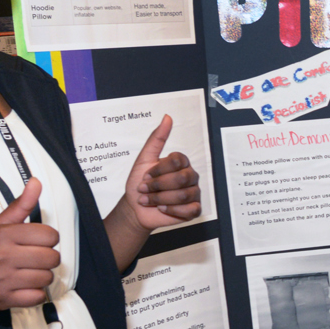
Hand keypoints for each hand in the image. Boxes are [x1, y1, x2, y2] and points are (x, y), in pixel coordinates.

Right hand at [0, 178, 60, 309]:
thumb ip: (21, 205)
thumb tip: (36, 182)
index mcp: (2, 235)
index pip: (49, 235)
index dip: (48, 238)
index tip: (39, 241)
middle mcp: (2, 257)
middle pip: (52, 258)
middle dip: (48, 257)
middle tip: (35, 257)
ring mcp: (3, 280)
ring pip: (47, 277)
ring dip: (42, 275)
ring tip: (28, 271)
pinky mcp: (4, 299)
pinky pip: (38, 296)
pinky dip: (35, 292)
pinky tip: (24, 285)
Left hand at [122, 115, 201, 231]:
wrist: (135, 208)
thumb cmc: (140, 184)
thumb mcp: (144, 159)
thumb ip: (157, 138)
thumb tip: (167, 118)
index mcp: (180, 163)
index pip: (178, 160)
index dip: (159, 170)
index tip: (146, 176)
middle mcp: (190, 176)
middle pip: (182, 178)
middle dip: (158, 186)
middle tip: (146, 189)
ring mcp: (193, 193)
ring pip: (184, 195)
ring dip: (160, 199)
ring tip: (150, 200)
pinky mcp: (193, 209)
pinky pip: (190, 209)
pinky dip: (171, 210)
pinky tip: (162, 208)